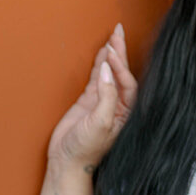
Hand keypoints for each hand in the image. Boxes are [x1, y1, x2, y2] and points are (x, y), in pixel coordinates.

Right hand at [47, 26, 137, 173]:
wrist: (66, 162)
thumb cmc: (87, 149)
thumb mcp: (100, 123)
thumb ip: (106, 96)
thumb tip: (107, 71)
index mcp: (127, 112)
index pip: (129, 83)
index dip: (121, 67)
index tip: (113, 53)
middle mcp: (118, 105)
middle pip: (122, 73)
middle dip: (120, 53)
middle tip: (118, 32)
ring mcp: (103, 100)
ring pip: (109, 72)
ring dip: (111, 55)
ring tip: (113, 36)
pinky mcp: (89, 100)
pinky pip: (96, 77)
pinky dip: (99, 64)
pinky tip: (102, 52)